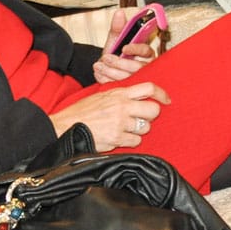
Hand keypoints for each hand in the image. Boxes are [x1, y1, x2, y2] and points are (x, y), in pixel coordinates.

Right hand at [50, 82, 169, 150]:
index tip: (166, 100)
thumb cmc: (81, 112)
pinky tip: (121, 138)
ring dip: (140, 129)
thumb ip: (120, 94)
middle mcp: (122, 106)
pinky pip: (135, 141)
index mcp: (119, 93)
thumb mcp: (101, 95)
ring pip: (145, 127)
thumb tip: (138, 95)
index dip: (161, 94)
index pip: (148, 88)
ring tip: (127, 128)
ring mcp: (120, 123)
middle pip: (153, 110)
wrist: (63, 127)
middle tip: (144, 118)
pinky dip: (131, 141)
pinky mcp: (116, 139)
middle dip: (151, 115)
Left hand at [91, 7, 160, 83]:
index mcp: (145, 53)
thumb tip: (119, 13)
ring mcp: (136, 78)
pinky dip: (107, 80)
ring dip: (111, 72)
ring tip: (99, 65)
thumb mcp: (116, 39)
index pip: (146, 51)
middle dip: (119, 63)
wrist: (106, 67)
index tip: (124, 48)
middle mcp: (144, 67)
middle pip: (137, 67)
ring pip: (128, 78)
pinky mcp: (128, 87)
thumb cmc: (116, 53)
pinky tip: (99, 74)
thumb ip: (118, 27)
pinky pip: (119, 86)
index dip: (136, 50)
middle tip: (106, 58)